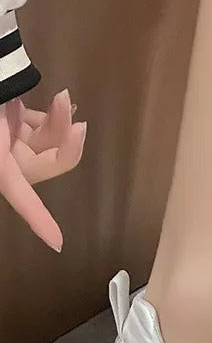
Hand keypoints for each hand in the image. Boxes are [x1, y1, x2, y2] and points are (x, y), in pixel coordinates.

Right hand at [0, 89, 86, 251]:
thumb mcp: (4, 119)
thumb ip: (33, 128)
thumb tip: (72, 118)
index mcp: (0, 164)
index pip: (21, 196)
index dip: (38, 220)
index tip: (58, 244)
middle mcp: (5, 158)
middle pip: (47, 161)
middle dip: (62, 136)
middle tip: (66, 105)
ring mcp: (10, 141)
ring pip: (49, 143)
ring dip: (60, 123)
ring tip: (62, 98)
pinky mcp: (15, 123)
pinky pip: (42, 128)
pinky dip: (52, 119)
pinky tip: (60, 105)